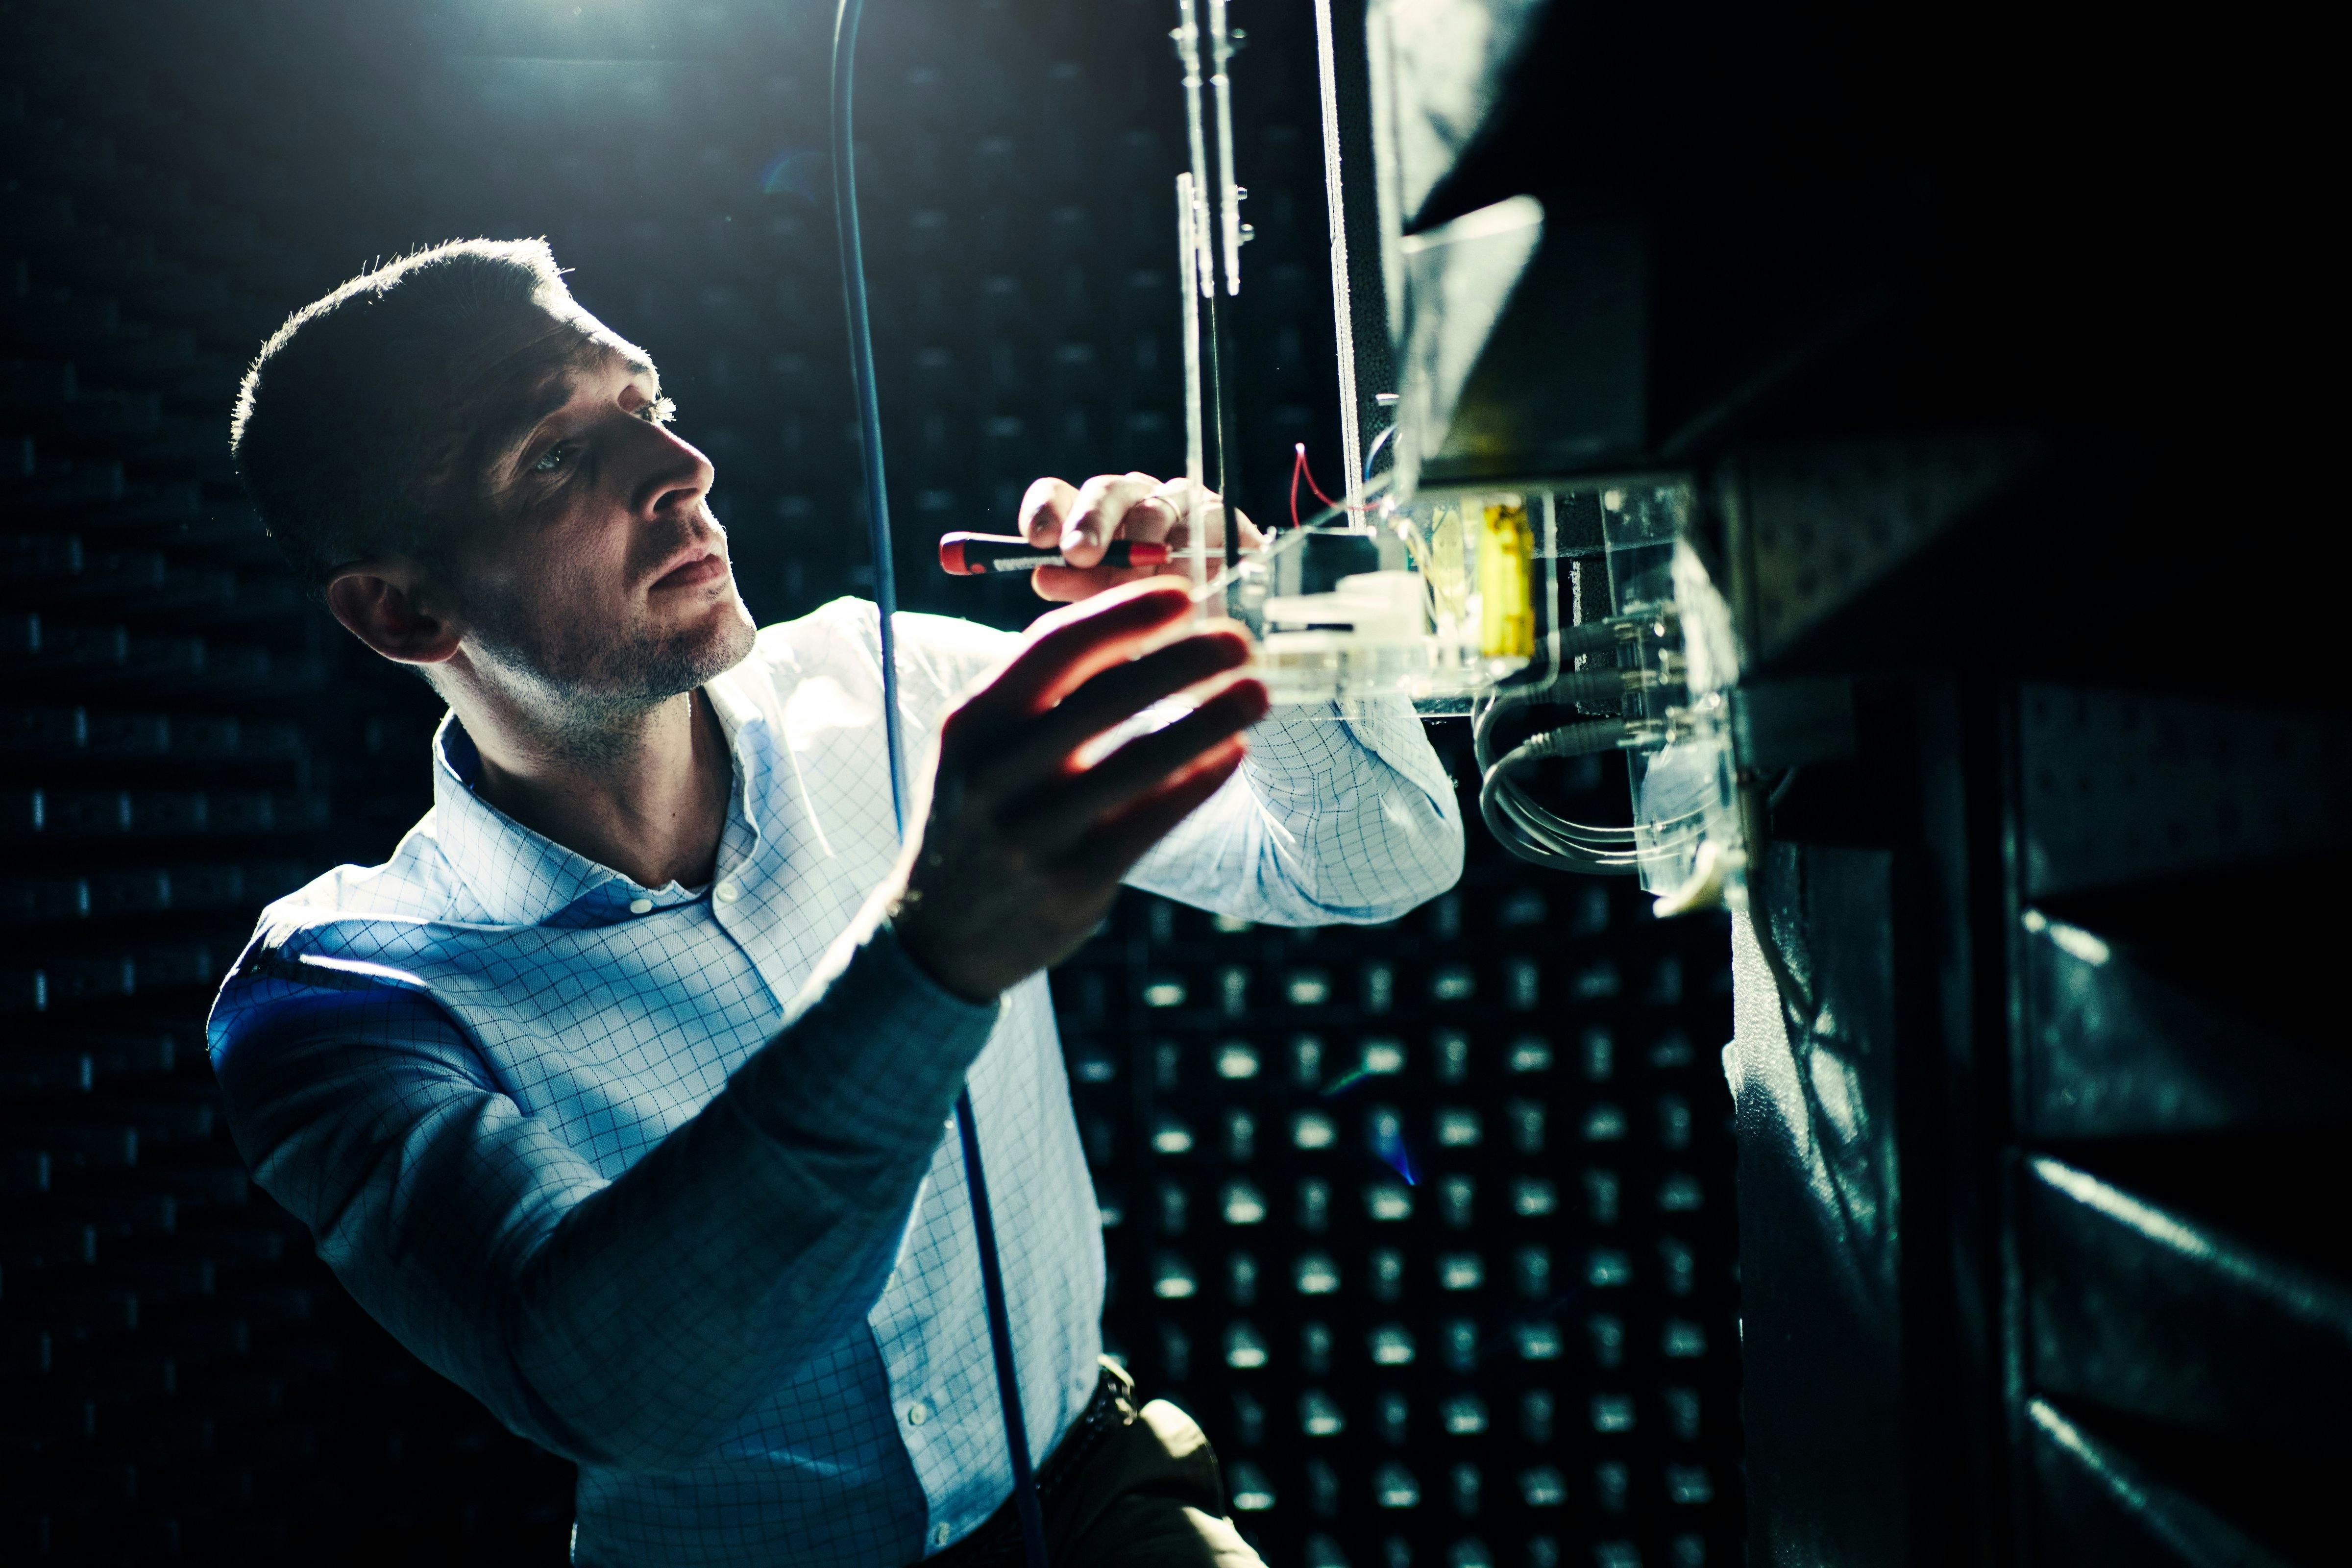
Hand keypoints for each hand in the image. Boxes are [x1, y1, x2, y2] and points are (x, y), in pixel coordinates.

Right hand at [891, 579, 1268, 999]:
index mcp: (974, 722)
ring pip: (1144, 758)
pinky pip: (1155, 817)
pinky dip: (1201, 779)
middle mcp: (998, 772)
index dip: (1126, 614)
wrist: (939, 933)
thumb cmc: (980, 814)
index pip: (1056, 646)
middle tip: (1240, 640)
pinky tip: (1232, 753)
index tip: (1185, 594)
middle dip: (1186, 657)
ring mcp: (1036, 831)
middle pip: (1109, 694)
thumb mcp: (980, 747)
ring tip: (1257, 693)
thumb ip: (1038, 692)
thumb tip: (1134, 627)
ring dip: (1213, 717)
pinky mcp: (1075, 880)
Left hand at [1019, 472, 1264, 602]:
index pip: (1058, 496)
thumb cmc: (1156, 612)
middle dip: (1089, 522)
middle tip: (1079, 554)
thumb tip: (1042, 575)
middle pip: (1104, 491)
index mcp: (1092, 518)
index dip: (1046, 511)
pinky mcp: (1218, 514)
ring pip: (1151, 508)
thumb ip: (1081, 588)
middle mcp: (1131, 500)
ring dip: (1140, 546)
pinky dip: (1189, 553)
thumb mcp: (1111, 605)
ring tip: (1135, 586)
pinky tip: (1184, 580)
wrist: (1226, 620)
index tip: (1038, 539)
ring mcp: (1176, 502)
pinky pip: (1201, 523)